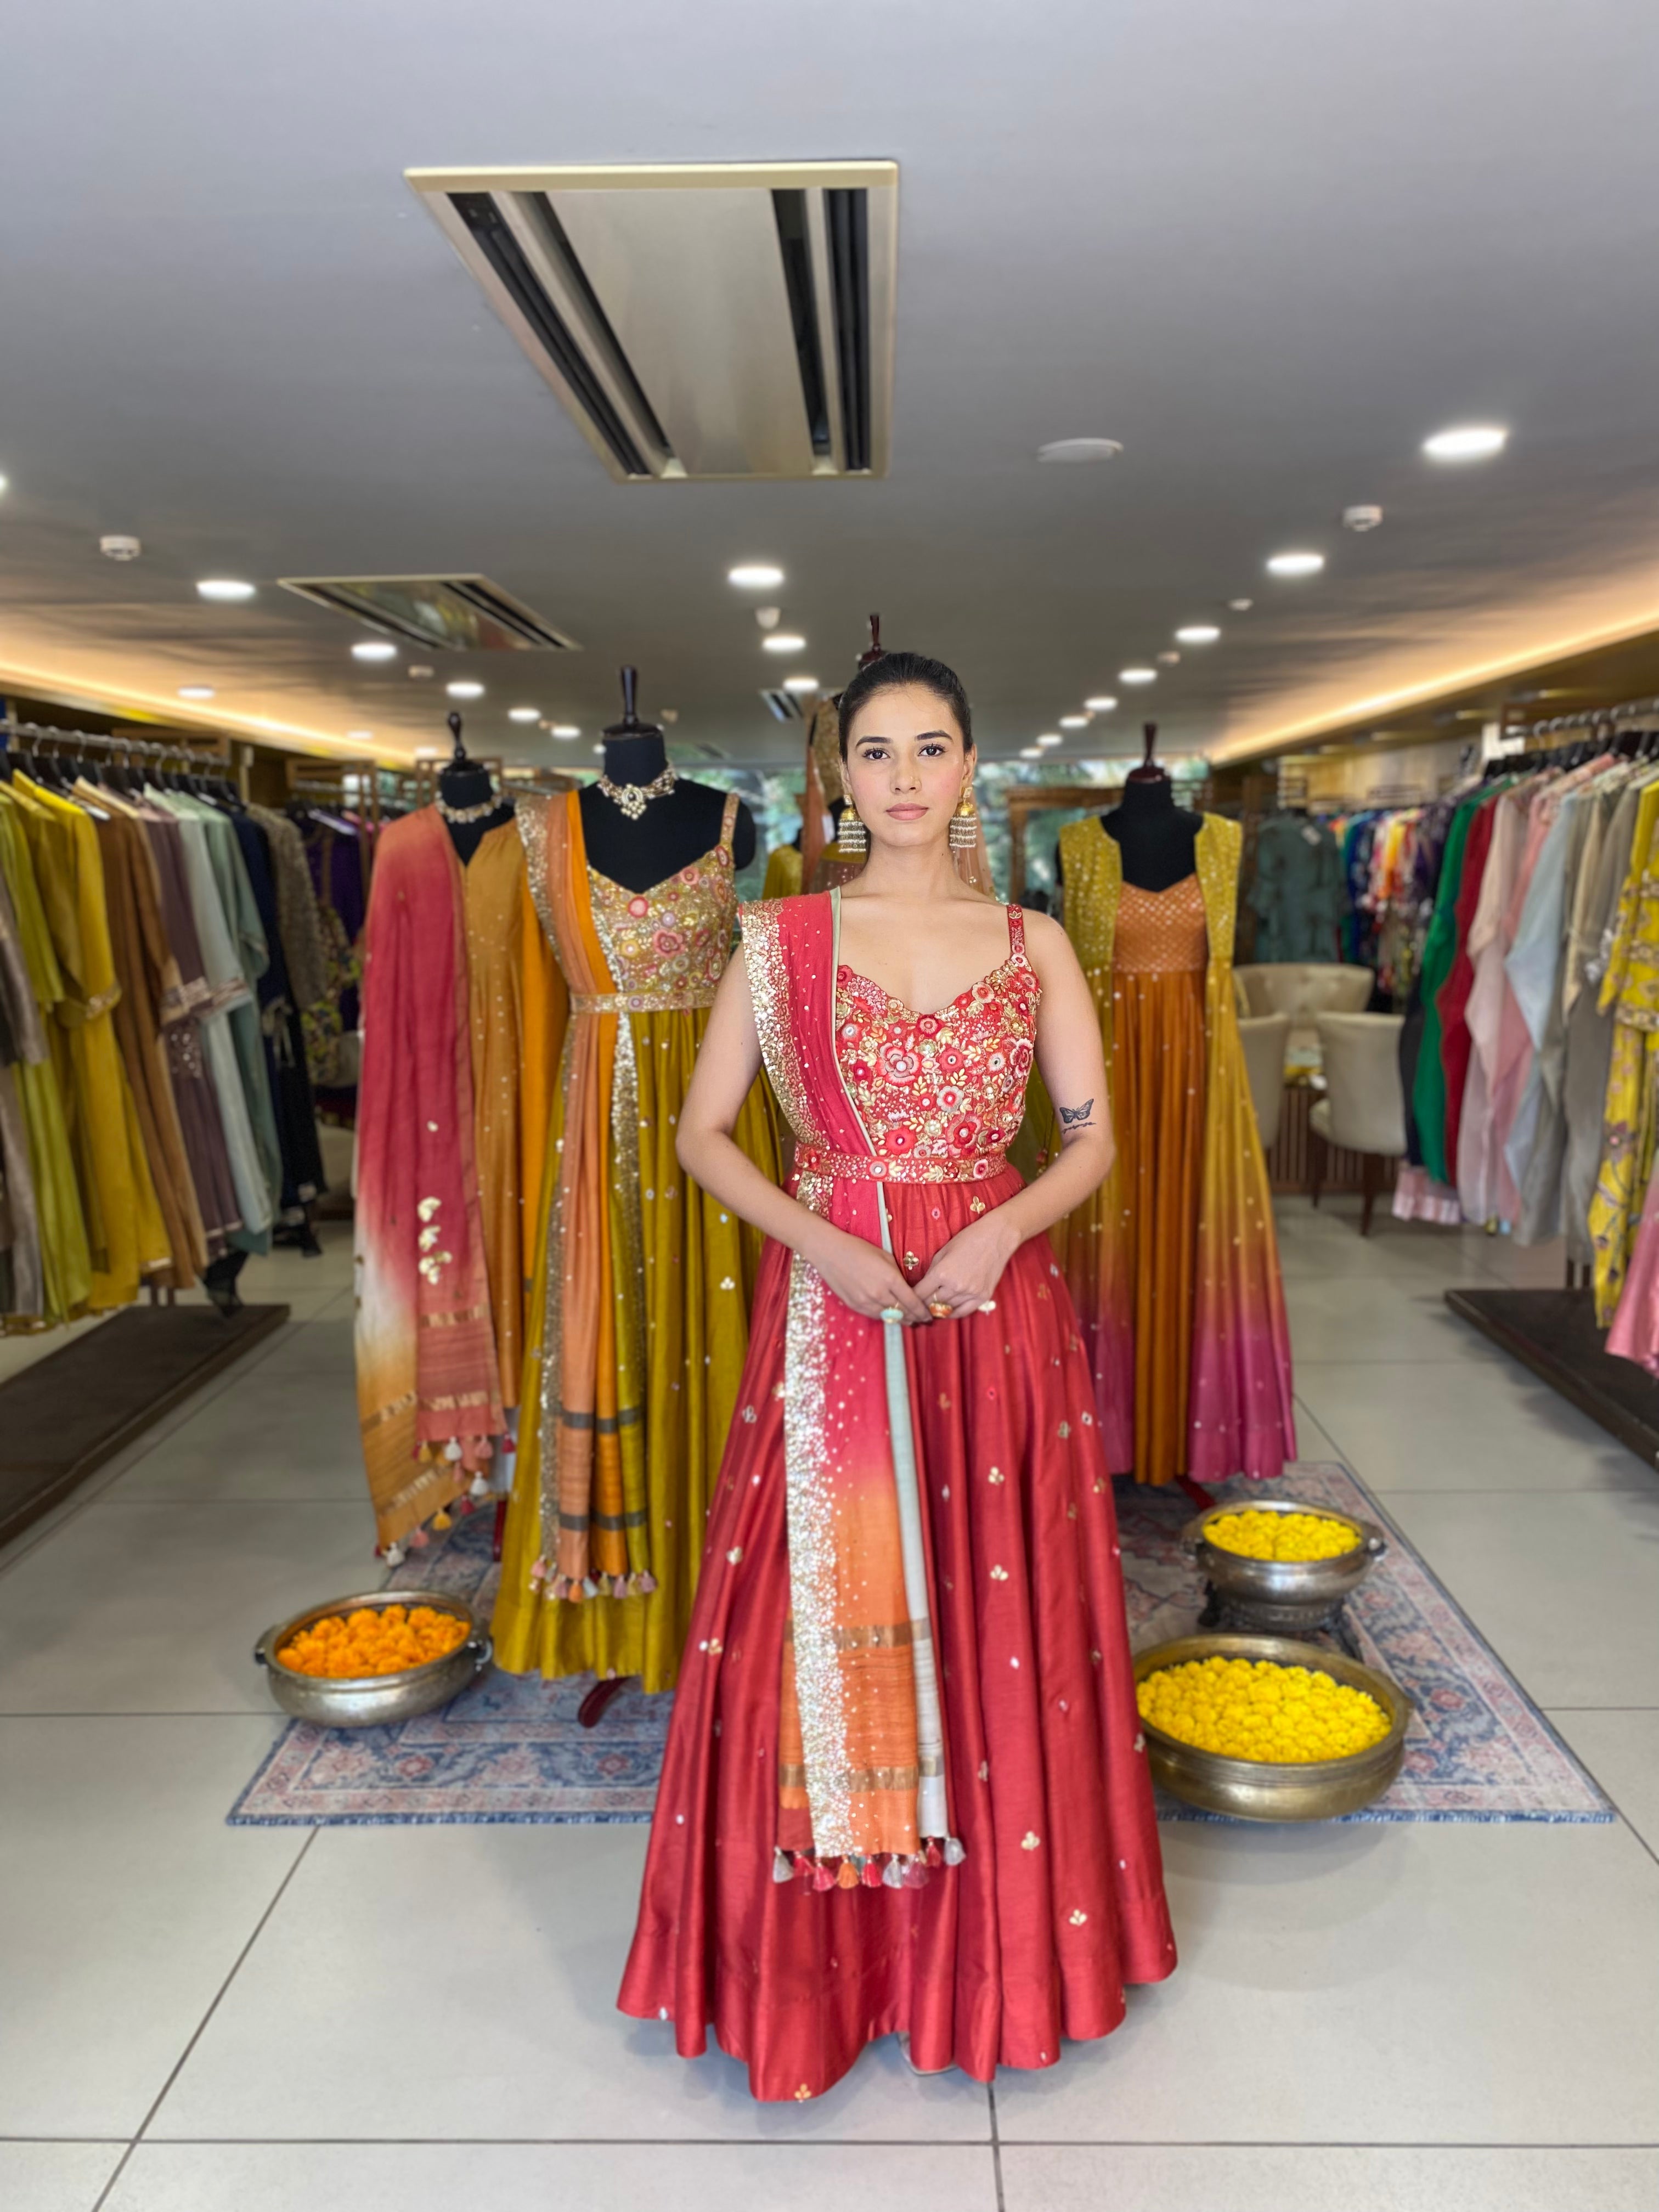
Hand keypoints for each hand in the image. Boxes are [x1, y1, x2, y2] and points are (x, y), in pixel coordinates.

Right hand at [802, 1223, 931, 1324]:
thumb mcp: (885, 1257)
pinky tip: (890, 1315)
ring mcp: (866, 1302)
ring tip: (909, 1320)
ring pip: (889, 1317)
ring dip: (901, 1320)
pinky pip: (875, 1316)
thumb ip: (898, 1275)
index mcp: (890, 1279)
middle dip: (914, 1318)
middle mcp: (879, 1293)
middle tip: (922, 1319)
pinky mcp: (855, 1306)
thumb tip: (908, 1289)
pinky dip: (885, 1317)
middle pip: (903, 1313)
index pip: (912, 1302)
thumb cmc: (859, 1249)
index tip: (929, 1315)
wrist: (830, 1252)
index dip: (922, 1311)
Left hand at [912, 1214, 1020, 1319]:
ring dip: (938, 1309)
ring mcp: (970, 1293)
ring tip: (931, 1309)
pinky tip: (947, 1311)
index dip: (911, 1298)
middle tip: (917, 1307)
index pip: (919, 1294)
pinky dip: (953, 1312)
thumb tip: (924, 1286)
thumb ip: (932, 1271)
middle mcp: (955, 1286)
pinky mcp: (983, 1297)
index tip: (908, 1299)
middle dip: (923, 1305)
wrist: (997, 1237)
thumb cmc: (968, 1239)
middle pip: (932, 1304)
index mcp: (942, 1273)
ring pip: (947, 1309)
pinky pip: (964, 1312)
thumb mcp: (943, 1251)